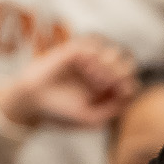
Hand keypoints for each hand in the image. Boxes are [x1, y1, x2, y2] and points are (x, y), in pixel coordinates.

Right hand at [0, 35, 140, 130]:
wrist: (33, 104)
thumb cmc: (60, 113)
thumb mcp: (91, 118)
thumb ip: (113, 109)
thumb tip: (130, 92)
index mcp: (105, 90)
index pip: (130, 80)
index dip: (130, 84)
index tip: (122, 92)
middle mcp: (98, 73)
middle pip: (127, 63)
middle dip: (124, 71)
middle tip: (113, 83)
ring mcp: (86, 61)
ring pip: (112, 52)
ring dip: (110, 64)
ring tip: (97, 79)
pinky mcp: (72, 51)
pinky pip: (92, 45)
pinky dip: (95, 56)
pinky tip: (88, 70)